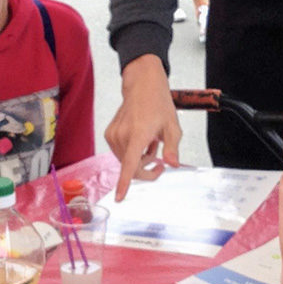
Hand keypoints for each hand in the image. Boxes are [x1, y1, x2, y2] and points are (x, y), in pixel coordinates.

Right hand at [104, 54, 180, 201]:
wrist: (142, 86)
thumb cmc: (159, 104)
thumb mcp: (173, 126)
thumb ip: (173, 147)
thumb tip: (173, 164)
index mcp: (138, 134)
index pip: (130, 164)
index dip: (125, 183)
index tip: (119, 197)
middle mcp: (122, 136)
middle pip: (131, 168)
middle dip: (146, 169)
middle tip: (160, 157)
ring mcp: (113, 135)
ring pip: (126, 162)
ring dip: (140, 159)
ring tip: (151, 142)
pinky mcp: (109, 135)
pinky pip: (121, 154)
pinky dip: (132, 152)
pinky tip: (140, 139)